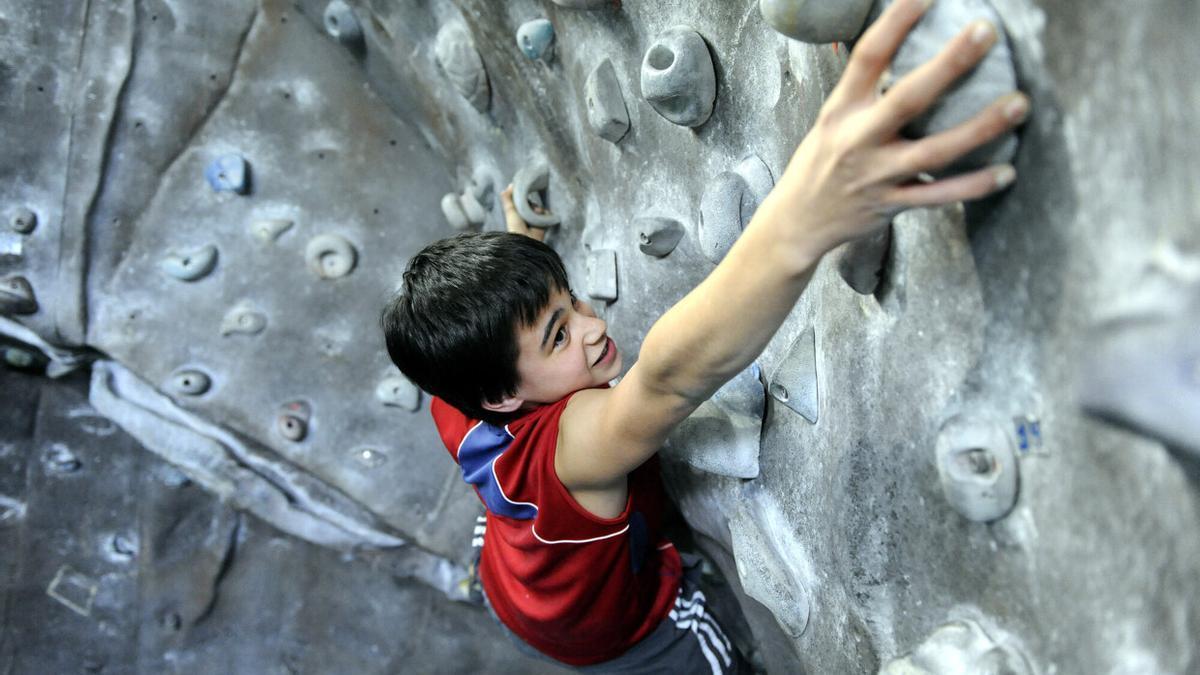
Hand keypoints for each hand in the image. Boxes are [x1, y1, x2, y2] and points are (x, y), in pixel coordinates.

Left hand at [501, 184, 546, 241]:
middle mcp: (526, 215)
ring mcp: (535, 219)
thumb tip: (510, 184)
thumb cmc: (515, 224)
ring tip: (534, 215)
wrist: (526, 238)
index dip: (523, 196)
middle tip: (528, 206)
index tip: (524, 193)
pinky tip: (541, 217)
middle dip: (530, 203)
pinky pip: (546, 213)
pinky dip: (544, 214)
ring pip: (539, 207)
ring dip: (537, 209)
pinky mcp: (543, 222)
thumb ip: (507, 197)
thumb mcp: (509, 209)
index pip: (522, 200)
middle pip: (531, 202)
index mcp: (518, 212)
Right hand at [769, 0, 1029, 252]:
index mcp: (841, 110)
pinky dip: (974, 186)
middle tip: (985, 32)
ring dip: (980, 128)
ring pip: (934, 152)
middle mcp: (858, 140)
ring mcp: (876, 175)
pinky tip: (1007, 172)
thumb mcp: (834, 120)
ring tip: (1018, 104)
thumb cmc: (821, 164)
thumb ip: (868, 92)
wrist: (797, 222)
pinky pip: (939, 196)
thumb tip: (917, 53)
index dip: (896, 22)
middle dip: (949, 64)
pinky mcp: (891, 206)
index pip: (868, 57)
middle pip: (908, 99)